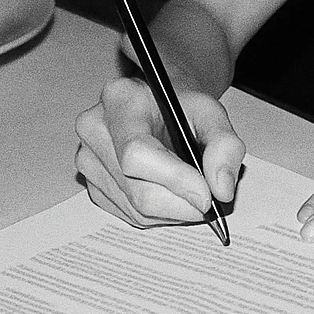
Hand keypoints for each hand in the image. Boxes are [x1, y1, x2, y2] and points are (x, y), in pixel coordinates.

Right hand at [74, 77, 245, 227]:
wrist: (162, 100)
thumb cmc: (181, 103)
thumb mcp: (212, 111)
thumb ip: (224, 144)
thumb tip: (221, 187)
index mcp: (120, 99)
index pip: (137, 152)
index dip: (174, 179)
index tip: (206, 195)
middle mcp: (96, 129)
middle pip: (136, 188)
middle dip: (180, 202)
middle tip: (210, 199)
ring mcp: (89, 158)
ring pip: (134, 208)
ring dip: (173, 210)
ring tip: (193, 190)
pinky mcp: (93, 184)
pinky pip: (128, 214)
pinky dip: (158, 213)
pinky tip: (173, 193)